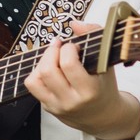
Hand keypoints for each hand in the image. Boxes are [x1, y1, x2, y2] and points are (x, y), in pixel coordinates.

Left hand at [23, 21, 139, 139]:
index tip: (74, 46)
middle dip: (51, 52)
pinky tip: (50, 69)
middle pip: (49, 71)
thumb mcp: (106, 61)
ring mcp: (57, 106)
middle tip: (60, 47)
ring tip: (53, 58)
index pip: (69, 65)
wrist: (103, 116)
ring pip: (35, 79)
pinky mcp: (48, 108)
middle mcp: (71, 101)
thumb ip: (94, 36)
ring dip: (42, 62)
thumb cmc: (104, 85)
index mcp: (89, 90)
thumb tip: (74, 23)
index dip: (67, 48)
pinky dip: (38, 73)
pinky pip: (33, 86)